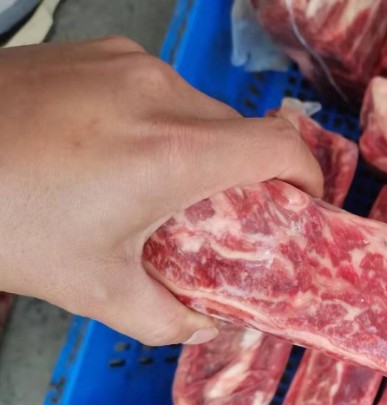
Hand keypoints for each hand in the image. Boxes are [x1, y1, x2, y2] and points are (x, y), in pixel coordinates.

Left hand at [0, 38, 322, 345]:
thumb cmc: (4, 221)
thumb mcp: (92, 288)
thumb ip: (167, 317)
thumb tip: (204, 324)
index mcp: (172, 152)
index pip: (282, 147)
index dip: (309, 176)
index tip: (302, 203)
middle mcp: (159, 93)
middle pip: (241, 132)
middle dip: (244, 176)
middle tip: (217, 215)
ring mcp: (125, 63)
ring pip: (199, 108)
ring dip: (197, 148)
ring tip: (153, 185)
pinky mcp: (94, 51)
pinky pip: (156, 87)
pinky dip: (158, 121)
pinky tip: (113, 151)